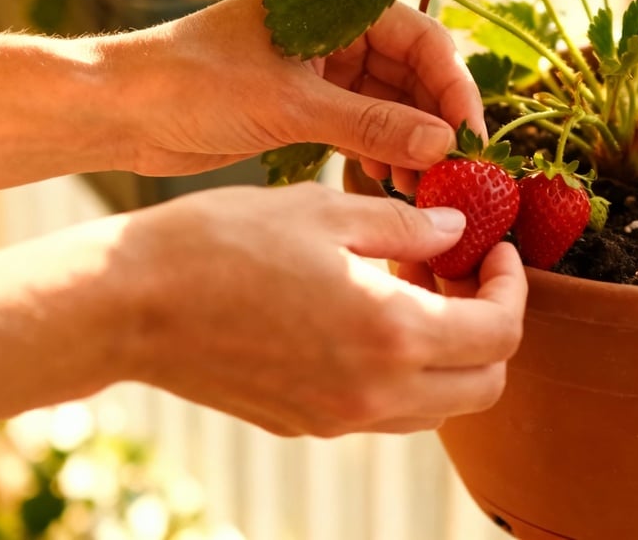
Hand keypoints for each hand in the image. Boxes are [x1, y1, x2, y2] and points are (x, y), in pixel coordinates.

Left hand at [113, 0, 484, 191]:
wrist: (117, 111)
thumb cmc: (193, 84)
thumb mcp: (290, 105)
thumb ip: (371, 124)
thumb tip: (444, 145)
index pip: (420, 38)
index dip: (452, 87)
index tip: (471, 136)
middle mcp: (334, 28)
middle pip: (412, 72)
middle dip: (434, 120)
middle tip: (454, 172)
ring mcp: (320, 68)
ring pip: (390, 103)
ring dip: (410, 142)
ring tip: (422, 186)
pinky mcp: (304, 104)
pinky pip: (362, 125)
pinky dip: (379, 152)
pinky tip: (388, 183)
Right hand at [120, 183, 525, 435]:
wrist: (126, 306)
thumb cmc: (219, 245)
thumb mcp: (323, 211)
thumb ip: (405, 225)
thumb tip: (456, 231)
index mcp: (392, 335)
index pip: (500, 334)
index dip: (511, 287)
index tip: (493, 250)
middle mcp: (375, 394)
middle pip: (484, 386)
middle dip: (490, 328)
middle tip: (459, 271)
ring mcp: (338, 420)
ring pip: (436, 406)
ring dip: (448, 352)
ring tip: (410, 284)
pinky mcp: (305, 425)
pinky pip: (384, 410)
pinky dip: (401, 370)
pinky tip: (365, 311)